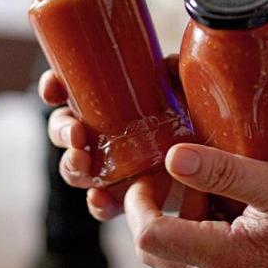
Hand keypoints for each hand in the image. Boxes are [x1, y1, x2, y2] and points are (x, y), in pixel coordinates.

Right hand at [38, 55, 192, 220]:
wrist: (215, 161)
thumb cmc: (195, 120)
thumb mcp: (187, 92)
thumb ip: (177, 75)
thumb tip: (167, 64)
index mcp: (109, 104)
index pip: (71, 91)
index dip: (53, 88)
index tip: (52, 89)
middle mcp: (104, 134)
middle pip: (65, 130)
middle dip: (61, 130)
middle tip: (76, 133)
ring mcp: (112, 166)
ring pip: (76, 168)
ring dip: (72, 165)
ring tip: (83, 162)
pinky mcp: (128, 195)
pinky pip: (102, 203)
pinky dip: (97, 202)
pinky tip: (101, 198)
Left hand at [124, 143, 267, 267]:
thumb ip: (223, 172)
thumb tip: (173, 157)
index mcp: (223, 260)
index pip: (149, 238)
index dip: (140, 202)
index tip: (154, 170)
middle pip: (152, 249)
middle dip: (152, 206)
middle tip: (172, 172)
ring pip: (171, 248)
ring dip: (176, 210)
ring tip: (207, 180)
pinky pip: (194, 247)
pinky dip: (195, 218)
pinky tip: (222, 195)